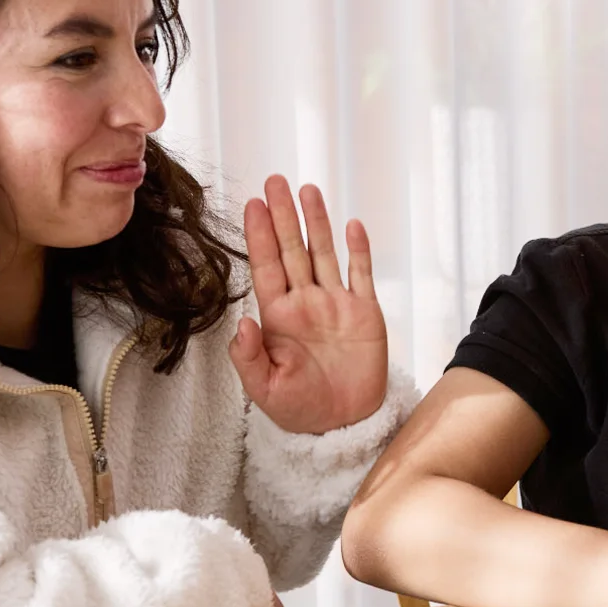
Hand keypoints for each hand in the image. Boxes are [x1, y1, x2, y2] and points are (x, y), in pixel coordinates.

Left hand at [230, 175, 389, 433]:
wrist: (344, 424)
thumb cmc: (300, 409)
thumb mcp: (265, 390)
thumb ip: (248, 357)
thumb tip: (241, 323)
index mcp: (278, 317)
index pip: (266, 266)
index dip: (260, 235)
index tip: (252, 205)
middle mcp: (306, 302)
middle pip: (293, 249)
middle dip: (284, 215)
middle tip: (275, 181)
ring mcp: (336, 304)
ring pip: (324, 253)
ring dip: (317, 222)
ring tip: (308, 190)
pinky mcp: (366, 313)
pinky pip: (361, 275)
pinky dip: (358, 250)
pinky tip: (351, 225)